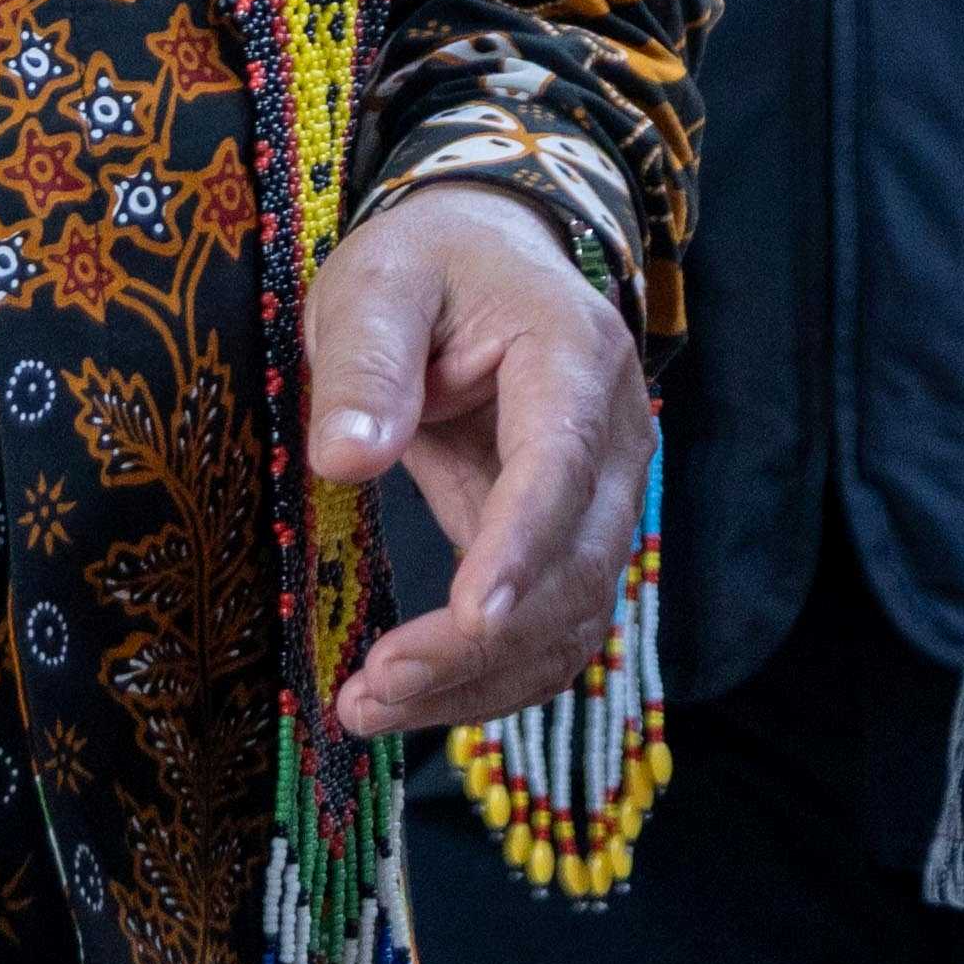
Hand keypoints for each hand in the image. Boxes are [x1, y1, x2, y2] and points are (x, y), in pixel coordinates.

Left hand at [304, 184, 647, 736]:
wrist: (486, 256)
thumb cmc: (430, 262)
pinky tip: (409, 696)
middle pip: (579, 565)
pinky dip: (489, 678)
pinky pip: (550, 627)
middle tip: (373, 687)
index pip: (562, 464)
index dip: (523, 546)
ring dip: (483, 680)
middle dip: (483, 643)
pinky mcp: (568, 540)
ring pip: (573, 618)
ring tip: (368, 707)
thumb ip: (365, 361)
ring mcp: (602, 498)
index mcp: (574, 356)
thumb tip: (349, 458)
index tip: (472, 618)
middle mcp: (614, 438)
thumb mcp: (377, 281)